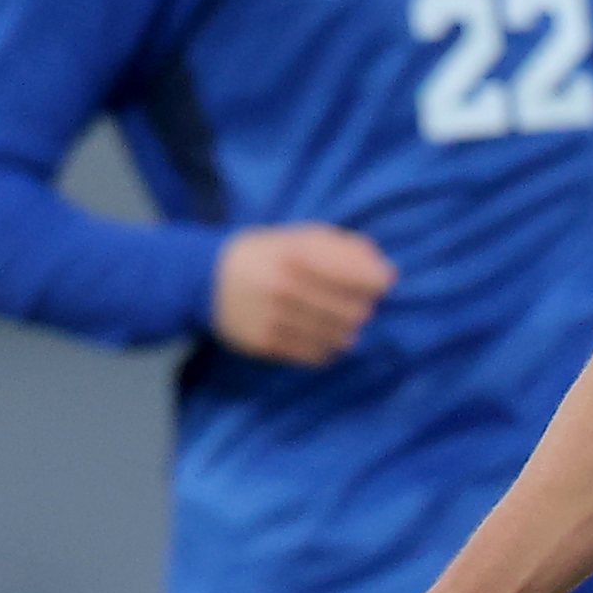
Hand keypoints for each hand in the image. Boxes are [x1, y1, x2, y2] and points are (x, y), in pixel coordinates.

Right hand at [209, 224, 395, 364]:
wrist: (204, 279)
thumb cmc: (264, 254)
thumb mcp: (299, 236)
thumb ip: (343, 247)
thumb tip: (387, 272)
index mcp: (296, 254)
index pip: (358, 276)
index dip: (379, 282)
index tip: (383, 283)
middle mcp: (285, 286)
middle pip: (353, 311)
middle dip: (363, 307)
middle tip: (357, 302)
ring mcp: (274, 318)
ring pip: (337, 337)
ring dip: (346, 330)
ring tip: (338, 320)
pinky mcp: (265, 344)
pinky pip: (316, 355)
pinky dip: (327, 348)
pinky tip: (321, 336)